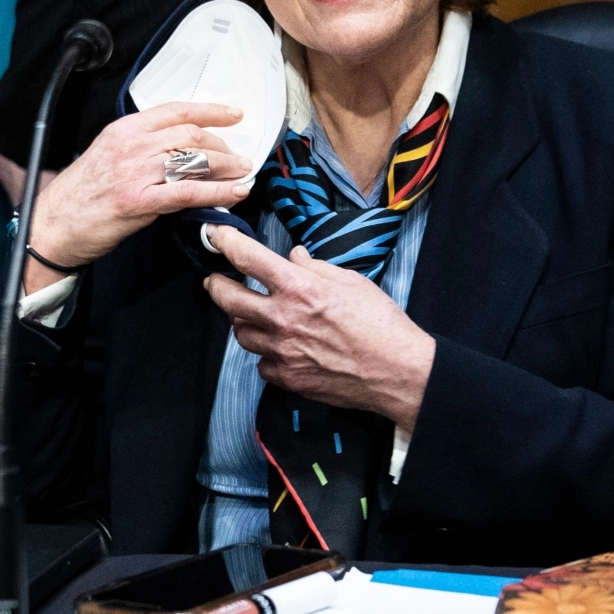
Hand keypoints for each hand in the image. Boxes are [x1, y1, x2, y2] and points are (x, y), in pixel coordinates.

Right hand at [25, 102, 253, 291]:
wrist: (53, 224)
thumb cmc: (80, 195)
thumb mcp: (107, 156)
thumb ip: (140, 147)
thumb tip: (180, 151)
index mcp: (123, 130)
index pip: (175, 111)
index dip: (210, 111)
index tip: (233, 114)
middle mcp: (131, 146)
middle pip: (190, 135)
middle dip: (222, 145)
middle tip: (238, 157)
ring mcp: (135, 173)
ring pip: (194, 161)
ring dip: (226, 167)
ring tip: (241, 174)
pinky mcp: (139, 201)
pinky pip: (189, 192)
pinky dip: (218, 192)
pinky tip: (234, 192)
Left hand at [201, 224, 435, 428]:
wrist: (397, 371)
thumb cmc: (380, 322)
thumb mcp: (350, 280)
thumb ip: (315, 267)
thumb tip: (294, 256)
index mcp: (299, 287)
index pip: (247, 258)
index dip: (225, 242)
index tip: (215, 235)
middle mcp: (283, 318)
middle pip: (228, 299)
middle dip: (216, 286)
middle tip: (215, 281)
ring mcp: (282, 351)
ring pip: (241, 333)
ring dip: (242, 321)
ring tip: (252, 315)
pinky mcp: (288, 377)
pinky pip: (261, 363)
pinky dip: (265, 354)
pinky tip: (279, 348)